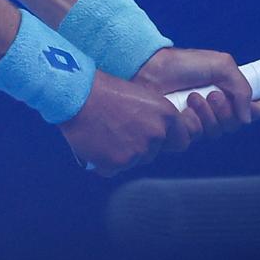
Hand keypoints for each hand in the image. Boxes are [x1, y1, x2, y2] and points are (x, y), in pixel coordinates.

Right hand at [58, 71, 202, 177]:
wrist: (77, 95)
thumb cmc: (103, 90)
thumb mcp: (139, 96)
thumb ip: (153, 118)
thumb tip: (155, 136)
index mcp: (165, 114)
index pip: (182, 140)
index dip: (168, 140)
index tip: (158, 138)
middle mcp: (156, 134)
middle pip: (155, 152)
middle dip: (141, 146)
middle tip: (120, 130)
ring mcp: (138, 151)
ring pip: (134, 161)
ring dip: (122, 153)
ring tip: (103, 133)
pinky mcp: (118, 164)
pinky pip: (114, 169)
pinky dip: (105, 161)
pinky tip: (95, 143)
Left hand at [134, 47, 259, 132]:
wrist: (150, 69)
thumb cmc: (182, 64)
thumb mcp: (221, 65)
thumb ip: (242, 88)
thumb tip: (248, 116)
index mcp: (226, 92)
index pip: (249, 111)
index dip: (255, 110)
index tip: (256, 105)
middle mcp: (213, 109)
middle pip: (234, 125)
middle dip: (226, 111)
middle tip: (213, 94)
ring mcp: (197, 121)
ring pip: (215, 132)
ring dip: (207, 114)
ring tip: (192, 97)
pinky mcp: (180, 131)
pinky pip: (194, 138)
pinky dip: (191, 122)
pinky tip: (182, 109)